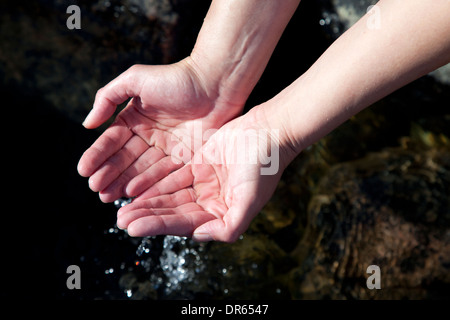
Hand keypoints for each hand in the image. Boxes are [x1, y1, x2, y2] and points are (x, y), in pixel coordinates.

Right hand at [77, 58, 243, 202]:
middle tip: (97, 190)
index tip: (83, 171)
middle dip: (109, 176)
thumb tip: (87, 125)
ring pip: (142, 171)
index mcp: (135, 120)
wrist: (215, 83)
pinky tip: (135, 197)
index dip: (98, 156)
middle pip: (125, 160)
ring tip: (110, 197)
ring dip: (126, 185)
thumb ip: (107, 97)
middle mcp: (149, 137)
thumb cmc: (176, 78)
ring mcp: (167, 150)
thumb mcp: (136, 79)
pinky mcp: (186, 159)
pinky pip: (165, 176)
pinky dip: (150, 187)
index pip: (112, 141)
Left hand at [116, 107, 289, 241]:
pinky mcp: (198, 166)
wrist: (268, 133)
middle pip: (173, 212)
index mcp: (222, 215)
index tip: (133, 227)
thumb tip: (200, 236)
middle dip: (147, 217)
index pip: (184, 223)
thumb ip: (230, 225)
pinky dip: (155, 183)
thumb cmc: (264, 166)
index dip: (158, 225)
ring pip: (170, 196)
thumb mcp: (250, 199)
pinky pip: (172, 177)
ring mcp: (204, 185)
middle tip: (121, 220)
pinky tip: (136, 188)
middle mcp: (211, 202)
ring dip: (147, 202)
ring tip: (122, 209)